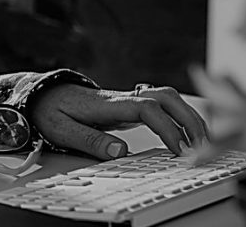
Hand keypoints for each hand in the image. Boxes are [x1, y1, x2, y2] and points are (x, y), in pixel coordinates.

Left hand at [28, 84, 209, 159]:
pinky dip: (180, 117)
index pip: (146, 108)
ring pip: (167, 97)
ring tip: (204, 142)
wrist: (41, 94)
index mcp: (106, 104)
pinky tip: (188, 134)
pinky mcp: (128, 106)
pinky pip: (161, 106)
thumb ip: (89, 140)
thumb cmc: (49, 110)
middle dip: (189, 119)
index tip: (180, 149)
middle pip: (165, 96)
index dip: (167, 127)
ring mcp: (126, 100)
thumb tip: (120, 151)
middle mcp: (121, 98)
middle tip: (204, 145)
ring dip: (188, 116)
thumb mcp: (61, 128)